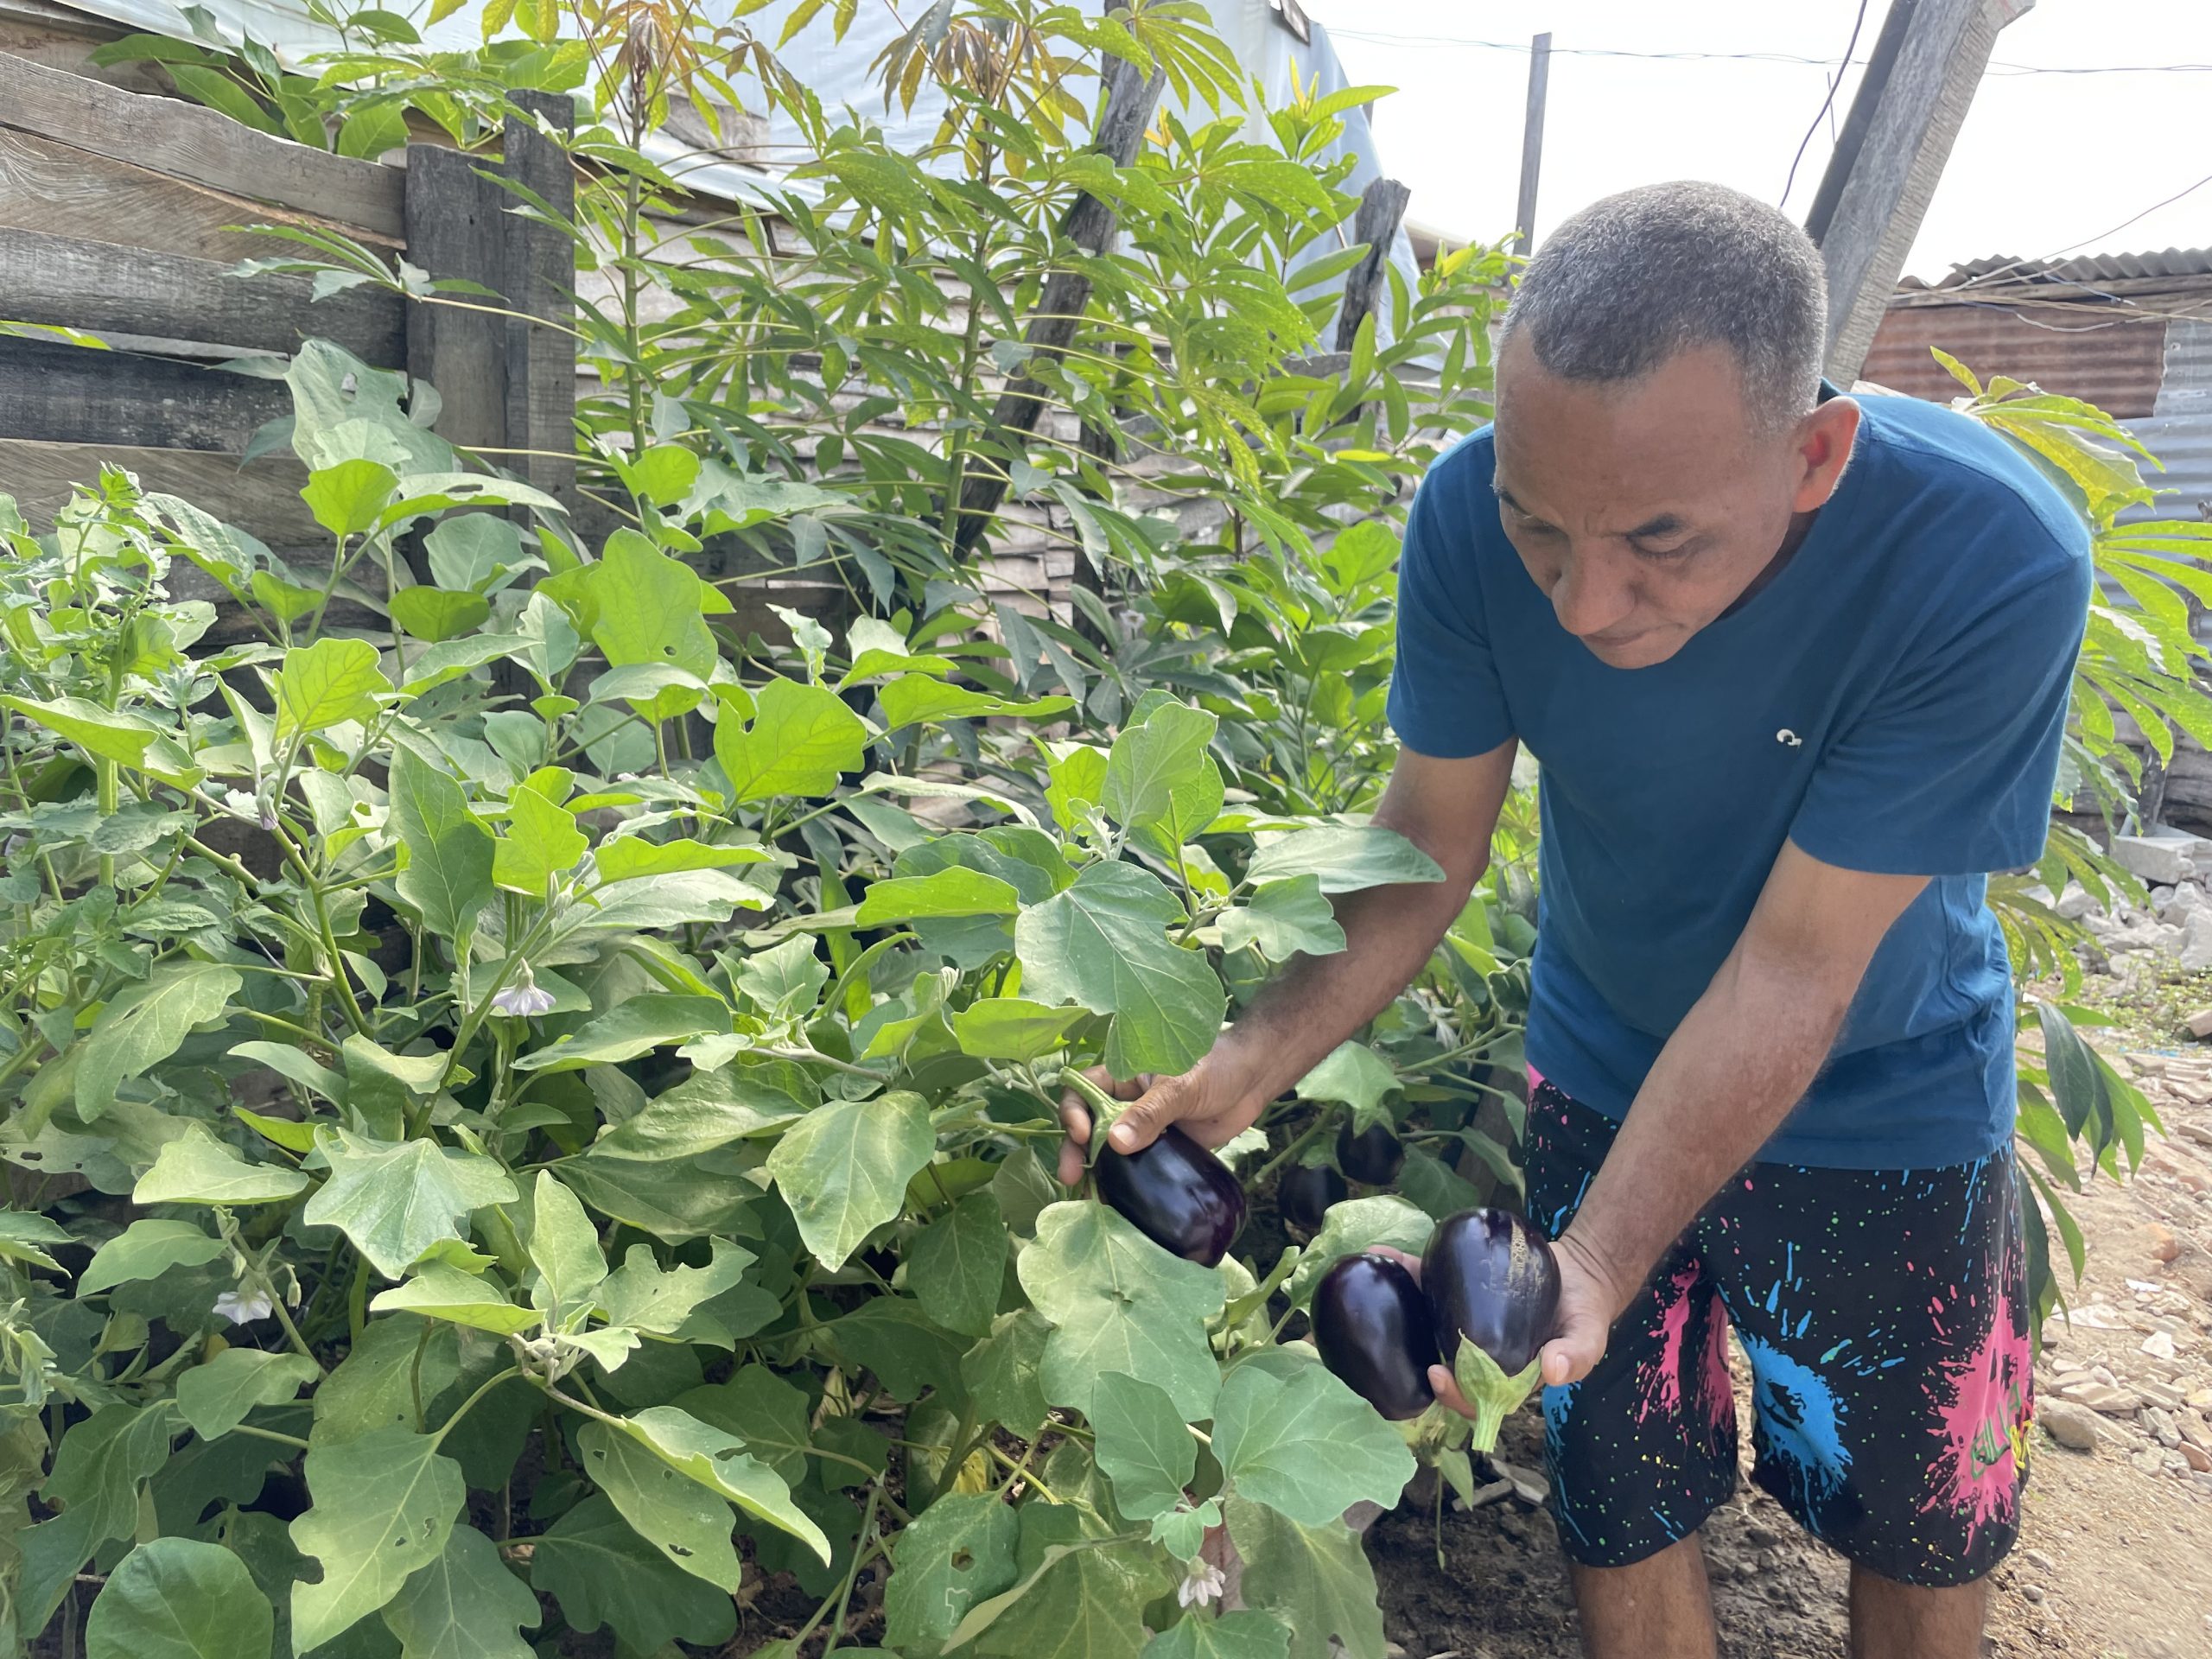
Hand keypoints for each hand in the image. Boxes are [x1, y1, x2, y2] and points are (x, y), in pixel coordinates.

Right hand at [1056, 1046, 1264, 1186]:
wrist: (1254, 1079)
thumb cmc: (1216, 1066)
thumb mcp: (1181, 1086)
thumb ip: (1150, 1112)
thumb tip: (1116, 1143)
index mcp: (1124, 1076)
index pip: (1083, 1089)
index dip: (1074, 1111)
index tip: (1083, 1134)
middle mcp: (1127, 1102)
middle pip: (1090, 1125)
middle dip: (1076, 1150)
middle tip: (1071, 1176)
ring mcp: (1145, 1128)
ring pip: (1110, 1151)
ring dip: (1097, 1172)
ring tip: (1089, 1196)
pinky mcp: (1162, 1150)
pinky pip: (1137, 1168)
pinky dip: (1125, 1184)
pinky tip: (1117, 1202)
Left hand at [1369, 1232, 1624, 1419]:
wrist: (1582, 1272)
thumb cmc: (1585, 1312)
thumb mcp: (1589, 1335)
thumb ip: (1577, 1356)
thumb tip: (1553, 1372)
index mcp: (1505, 1378)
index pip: (1473, 1398)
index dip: (1452, 1394)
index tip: (1438, 1375)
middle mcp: (1478, 1354)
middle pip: (1439, 1363)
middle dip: (1410, 1352)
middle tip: (1393, 1333)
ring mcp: (1466, 1322)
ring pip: (1427, 1322)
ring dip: (1397, 1305)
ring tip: (1377, 1277)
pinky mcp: (1461, 1291)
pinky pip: (1432, 1285)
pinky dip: (1410, 1270)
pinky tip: (1387, 1253)